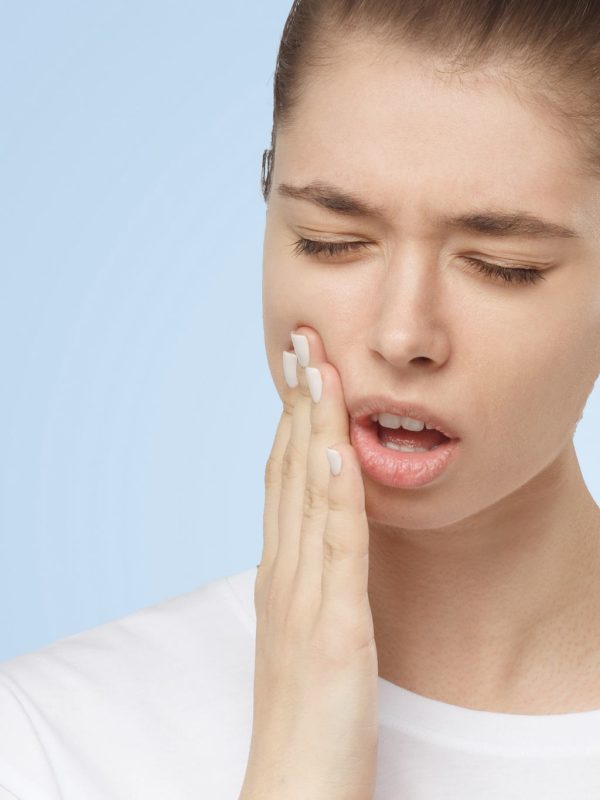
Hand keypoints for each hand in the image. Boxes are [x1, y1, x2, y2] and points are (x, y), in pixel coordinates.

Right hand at [238, 326, 378, 799]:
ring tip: (318, 367)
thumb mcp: (306, 627)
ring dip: (314, 426)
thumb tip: (319, 531)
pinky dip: (333, 494)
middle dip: (299, 401)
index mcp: (280, 571)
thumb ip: (309, 575)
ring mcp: (304, 596)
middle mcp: (284, 572)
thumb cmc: (306, 710)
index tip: (303, 368)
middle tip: (303, 341)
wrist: (295, 782)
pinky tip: (335, 449)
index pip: (283, 478)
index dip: (293, 418)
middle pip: (289, 470)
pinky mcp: (334, 627)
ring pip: (307, 493)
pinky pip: (334, 548)